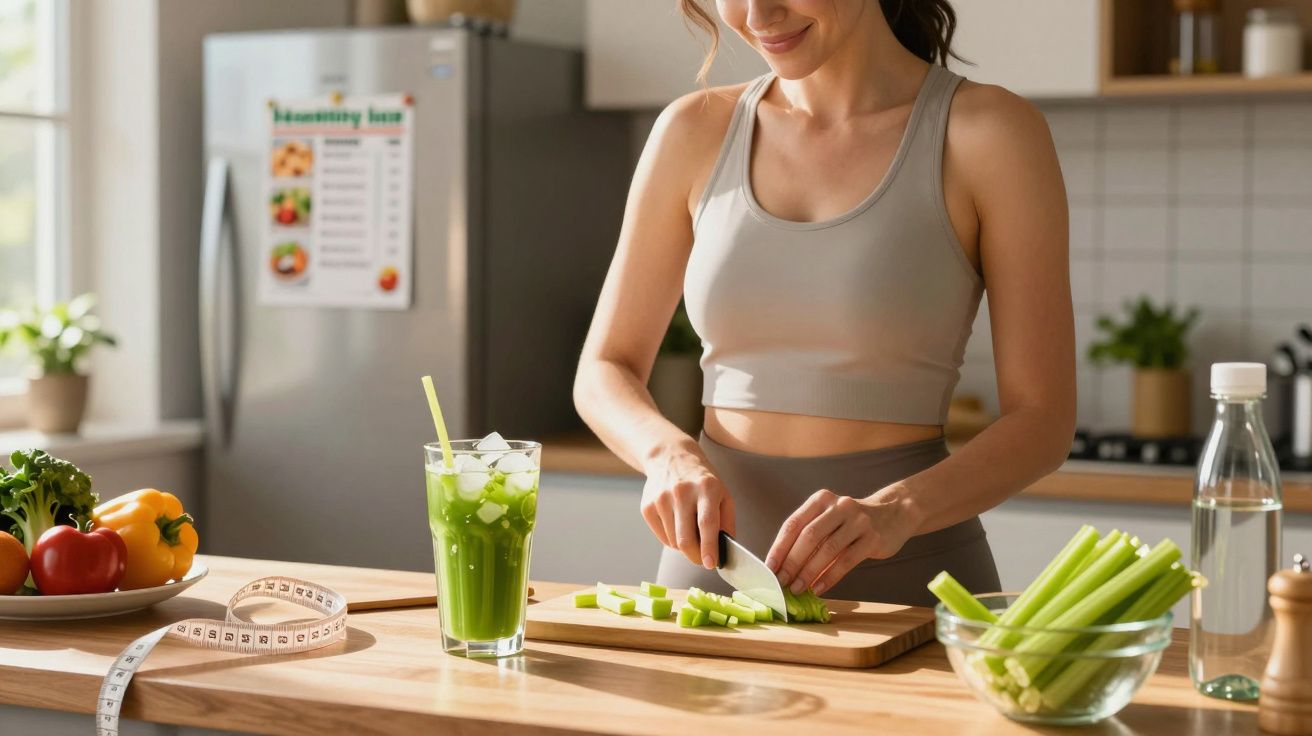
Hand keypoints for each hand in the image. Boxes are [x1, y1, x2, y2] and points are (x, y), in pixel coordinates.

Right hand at [641, 447, 734, 569]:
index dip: (709, 546)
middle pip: (685, 538)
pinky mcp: (647, 507)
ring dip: (685, 546)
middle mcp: (681, 492)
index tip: (711, 563)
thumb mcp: (723, 493)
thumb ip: (727, 522)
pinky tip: (677, 524)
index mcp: (706, 488)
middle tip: (702, 560)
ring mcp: (661, 499)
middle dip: (695, 556)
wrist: (670, 457)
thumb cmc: (702, 480)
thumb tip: (725, 550)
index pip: (707, 523)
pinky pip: (662, 537)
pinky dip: (672, 539)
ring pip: (673, 542)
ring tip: (690, 531)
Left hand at [764, 489, 916, 595]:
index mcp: (821, 499)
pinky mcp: (872, 538)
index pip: (794, 524)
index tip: (769, 568)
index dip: (779, 547)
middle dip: (792, 562)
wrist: (893, 514)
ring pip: (827, 550)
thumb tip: (783, 567)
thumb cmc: (851, 523)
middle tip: (781, 581)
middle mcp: (839, 506)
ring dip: (809, 572)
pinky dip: (830, 577)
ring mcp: (858, 521)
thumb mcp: (829, 519)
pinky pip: (846, 561)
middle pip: (809, 536)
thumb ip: (809, 536)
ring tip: (797, 588)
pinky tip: (819, 588)